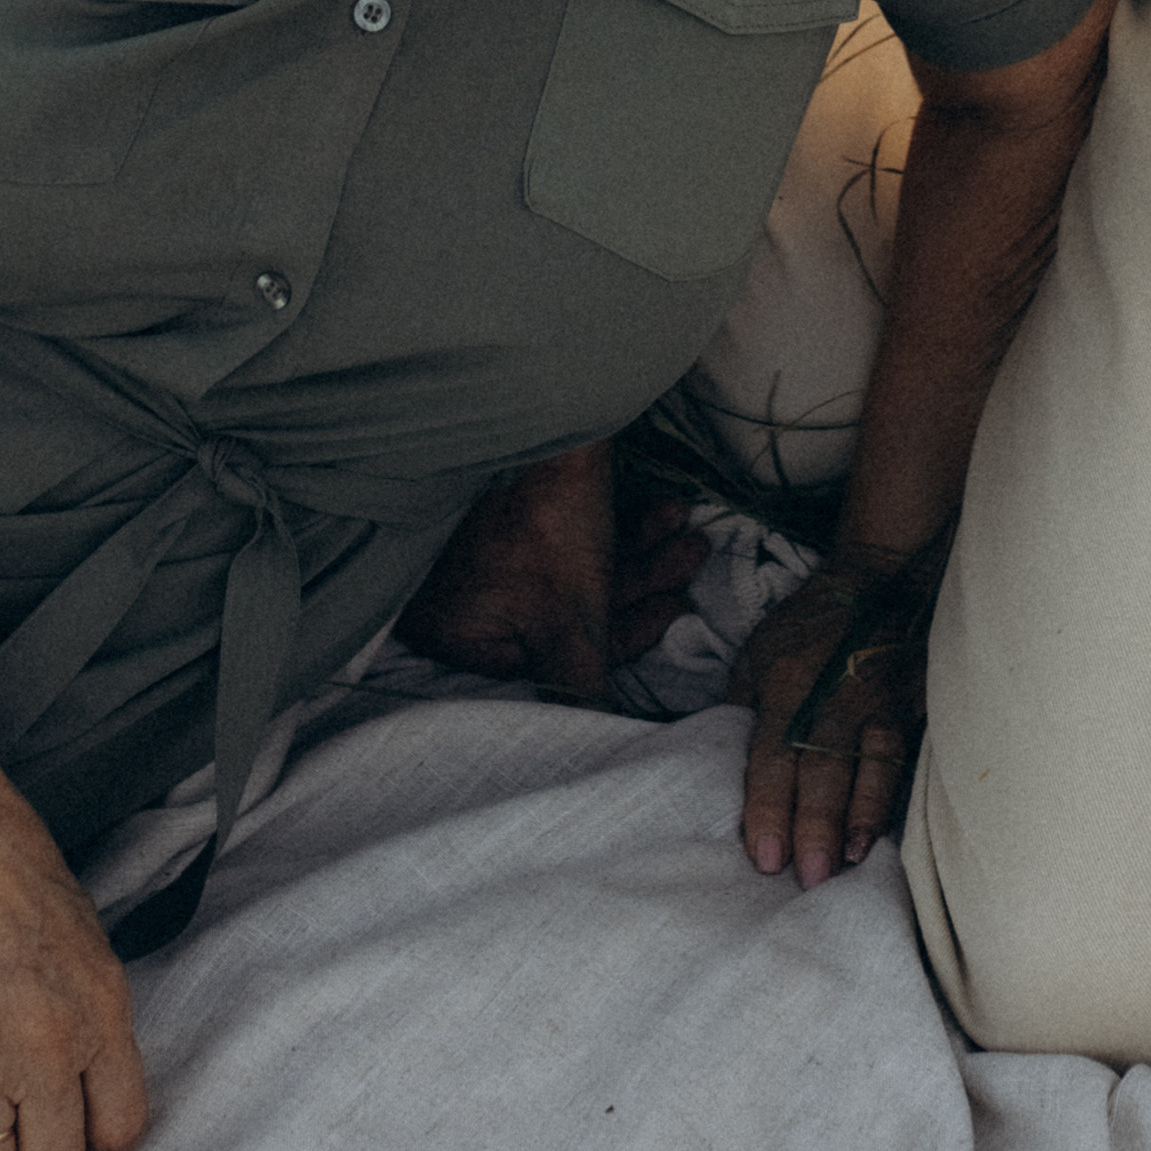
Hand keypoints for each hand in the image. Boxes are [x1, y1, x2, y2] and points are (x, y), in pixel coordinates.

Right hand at [394, 440, 704, 701]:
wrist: (540, 415)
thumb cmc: (543, 525)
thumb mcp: (567, 619)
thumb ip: (581, 684)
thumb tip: (602, 735)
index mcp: (458, 631)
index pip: (551, 659)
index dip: (621, 638)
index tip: (675, 612)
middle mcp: (471, 596)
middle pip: (574, 613)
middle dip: (642, 587)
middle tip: (692, 560)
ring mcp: (497, 554)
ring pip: (584, 573)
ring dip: (644, 556)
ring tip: (690, 534)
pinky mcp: (526, 516)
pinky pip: (580, 540)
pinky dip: (624, 531)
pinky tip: (667, 511)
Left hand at [735, 547, 934, 889]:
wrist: (878, 579)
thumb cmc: (807, 626)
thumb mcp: (758, 653)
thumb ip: (744, 710)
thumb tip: (727, 772)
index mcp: (789, 680)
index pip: (775, 752)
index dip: (770, 806)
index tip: (766, 858)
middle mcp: (836, 691)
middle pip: (825, 764)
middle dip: (817, 823)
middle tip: (810, 877)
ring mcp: (881, 697)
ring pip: (874, 761)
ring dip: (862, 813)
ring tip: (852, 860)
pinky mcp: (913, 702)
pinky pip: (908, 754)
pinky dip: (899, 794)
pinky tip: (893, 829)